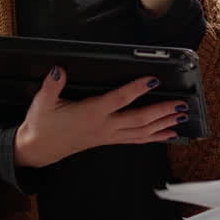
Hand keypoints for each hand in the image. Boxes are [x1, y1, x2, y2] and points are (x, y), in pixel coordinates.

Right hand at [12, 66, 188, 167]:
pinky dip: (154, 136)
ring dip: (163, 124)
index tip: (153, 80)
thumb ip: (52, 85)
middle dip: (162, 111)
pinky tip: (167, 134)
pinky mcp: (108, 140)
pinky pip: (136, 140)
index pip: (118, 99)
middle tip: (180, 103)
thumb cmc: (42, 125)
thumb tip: (58, 70)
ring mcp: (108, 135)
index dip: (136, 89)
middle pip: (139, 119)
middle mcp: (104, 126)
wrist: (38, 149)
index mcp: (91, 113)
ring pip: (141, 132)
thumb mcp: (43, 103)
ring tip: (180, 116)